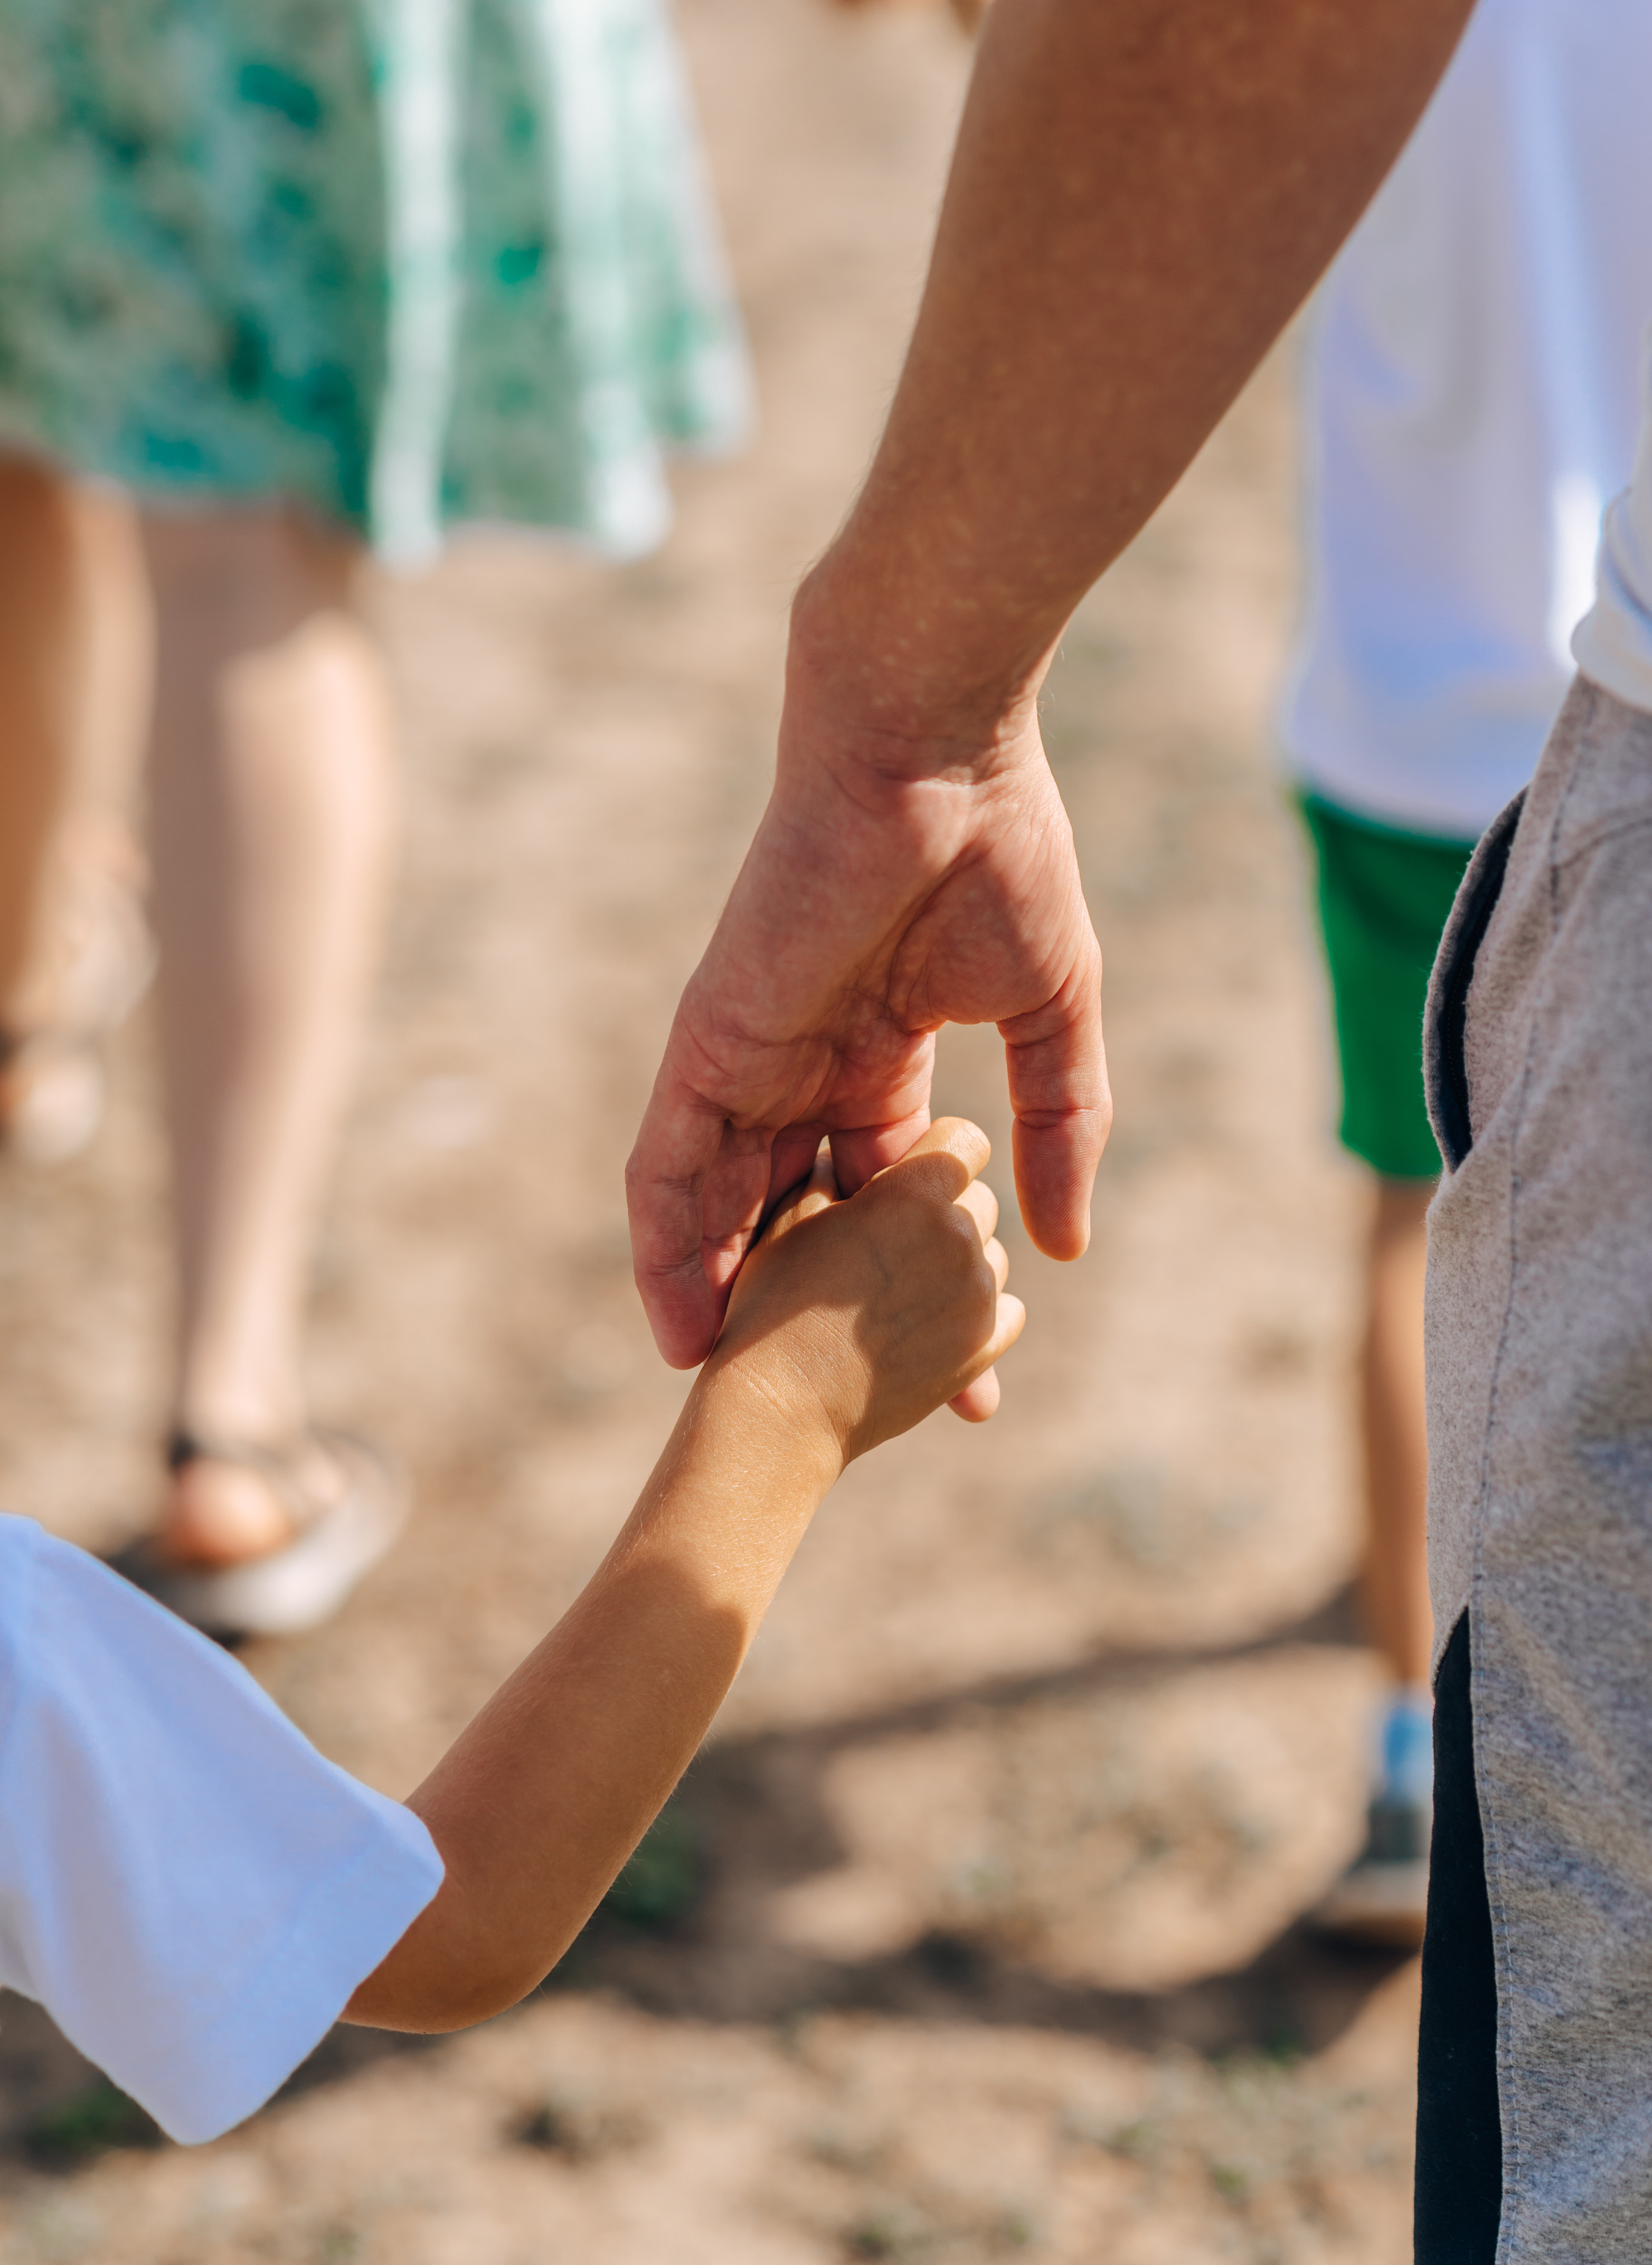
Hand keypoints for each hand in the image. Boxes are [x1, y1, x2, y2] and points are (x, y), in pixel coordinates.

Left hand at [628, 636, 1107, 1369]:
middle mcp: (806, 1070)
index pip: (884, 1199)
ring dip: (727, 1302)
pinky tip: (681, 1332)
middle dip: (820, 1318)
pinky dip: (666, 1251)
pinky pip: (665, 1169)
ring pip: (719, 1208)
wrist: (933, 750)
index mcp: (882, 1059)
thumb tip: (1065, 1245)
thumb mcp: (1052, 1017)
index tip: (963, 1387)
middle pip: (798, 1220)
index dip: (914, 1290)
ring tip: (740, 1401)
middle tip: (851, 1418)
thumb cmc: (1000, 853)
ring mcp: (750, 1060)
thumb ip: (1057, 1125)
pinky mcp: (707, 1045)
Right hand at [706, 1117, 1025, 1464]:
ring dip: (957, 1265)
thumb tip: (847, 1155)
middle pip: (979, 1199)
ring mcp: (979, 1296)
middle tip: (886, 1245)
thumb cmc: (773, 1307)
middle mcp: (961, 1236)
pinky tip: (927, 1324)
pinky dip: (975, 1314)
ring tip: (896, 1293)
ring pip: (992, 1256)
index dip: (933, 1155)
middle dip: (942, 1212)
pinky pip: (1006, 1311)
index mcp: (915, 1192)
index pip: (965, 1140)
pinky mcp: (983, 1349)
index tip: (902, 1182)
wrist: (783, 1409)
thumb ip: (831, 1173)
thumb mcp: (789, 1218)